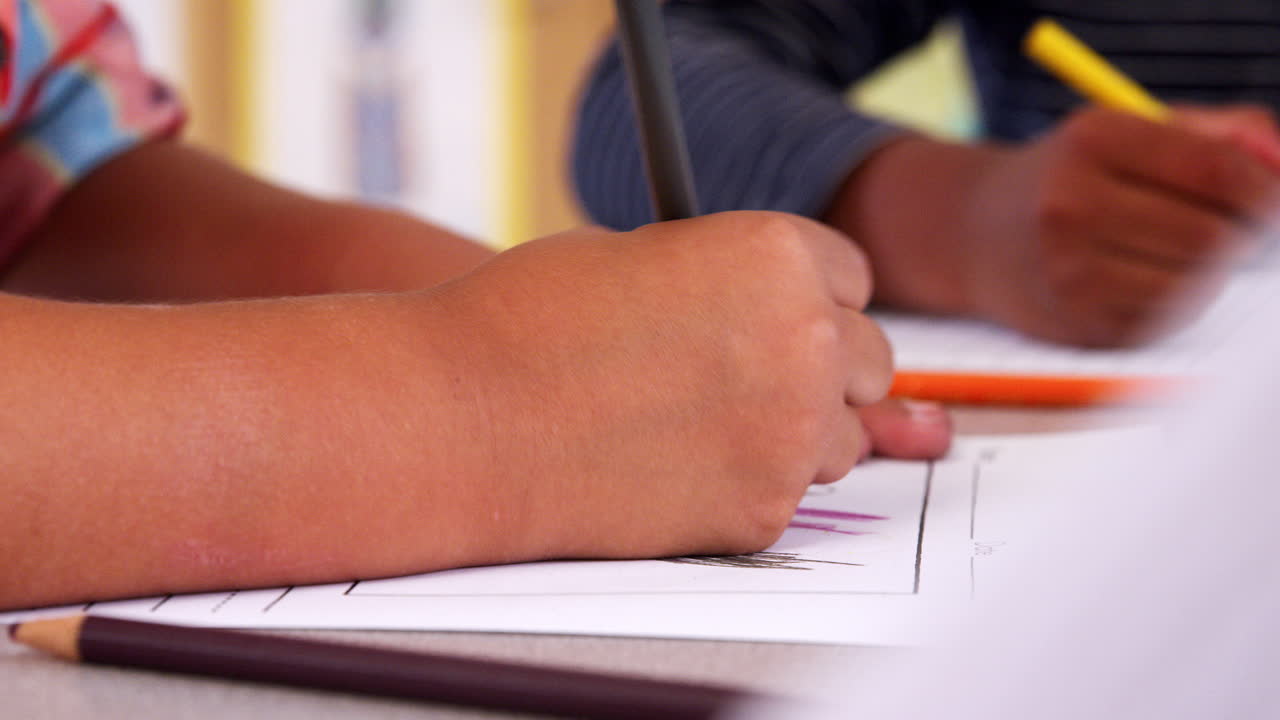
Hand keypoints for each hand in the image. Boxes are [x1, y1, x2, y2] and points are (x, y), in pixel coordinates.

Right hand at [431, 211, 914, 559]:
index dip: (807, 299)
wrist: (461, 419)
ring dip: (789, 433)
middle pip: (868, 362)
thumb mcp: (646, 259)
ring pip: (837, 439)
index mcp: (780, 256)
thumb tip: (786, 316)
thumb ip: (733, 281)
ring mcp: (792, 435)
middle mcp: (807, 341)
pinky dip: (741, 488)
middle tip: (742, 378)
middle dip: (817, 368)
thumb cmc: (530, 323)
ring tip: (692, 424)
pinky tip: (667, 469)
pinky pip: (784, 497)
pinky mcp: (763, 514)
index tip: (772, 318)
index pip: (852, 280)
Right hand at [963, 106, 1279, 345]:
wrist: (975, 235)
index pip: (1216, 172)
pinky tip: (1150, 279)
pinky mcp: (1076, 322)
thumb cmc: (1071, 177)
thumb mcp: (1131, 132)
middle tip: (1238, 229)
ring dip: (1210, 270)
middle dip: (1244, 235)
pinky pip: (1167, 316)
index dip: (1265, 188)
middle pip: (1212, 236)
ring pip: (1196, 282)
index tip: (1268, 195)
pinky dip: (1178, 299)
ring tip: (1183, 251)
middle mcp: (1070, 205)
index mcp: (1091, 141)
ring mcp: (1068, 271)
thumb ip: (1220, 133)